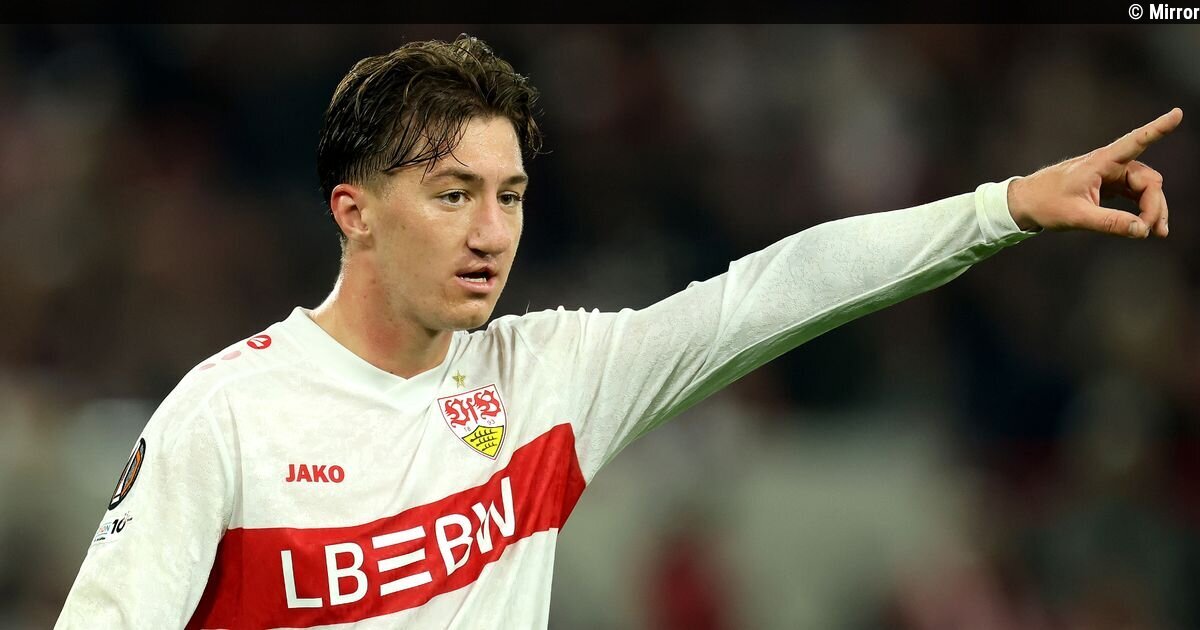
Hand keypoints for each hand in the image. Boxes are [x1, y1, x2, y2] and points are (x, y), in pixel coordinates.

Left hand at [1007, 108, 1182, 237]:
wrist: (1025, 203)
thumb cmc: (1045, 204)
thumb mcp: (1077, 216)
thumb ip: (1110, 223)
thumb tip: (1142, 230)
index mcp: (1101, 162)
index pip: (1135, 141)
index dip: (1158, 128)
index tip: (1178, 113)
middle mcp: (1109, 164)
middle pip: (1149, 180)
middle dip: (1155, 205)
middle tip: (1152, 232)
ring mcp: (1111, 174)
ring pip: (1145, 189)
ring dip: (1152, 209)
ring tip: (1155, 233)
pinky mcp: (1109, 185)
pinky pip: (1134, 194)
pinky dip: (1142, 209)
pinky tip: (1144, 227)